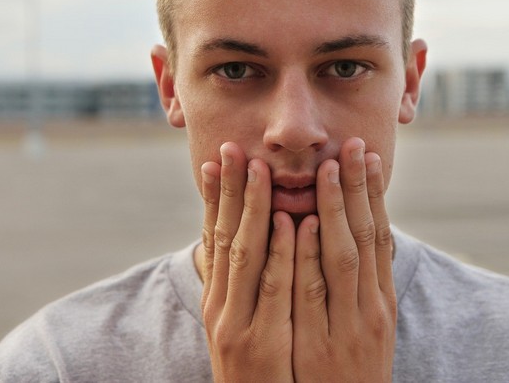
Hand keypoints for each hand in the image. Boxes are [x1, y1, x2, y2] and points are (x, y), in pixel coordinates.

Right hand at [199, 142, 295, 382]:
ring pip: (248, 255)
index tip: (218, 158)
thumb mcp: (237, 325)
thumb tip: (234, 245)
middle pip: (225, 237)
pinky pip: (278, 290)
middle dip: (231, 190)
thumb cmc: (254, 369)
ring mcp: (240, 325)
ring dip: (256, 209)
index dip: (217, 196)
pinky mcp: (264, 344)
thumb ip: (237, 285)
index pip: (213, 236)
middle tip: (234, 148)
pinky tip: (294, 222)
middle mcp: (221, 307)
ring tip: (261, 169)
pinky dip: (284, 253)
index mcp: (217, 300)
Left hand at [292, 138, 396, 382]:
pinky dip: (306, 257)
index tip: (367, 155)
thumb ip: (363, 284)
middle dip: (358, 189)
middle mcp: (371, 309)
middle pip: (365, 238)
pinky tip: (299, 225)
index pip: (380, 236)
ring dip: (334, 211)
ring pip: (342, 258)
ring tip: (328, 169)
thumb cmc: (353, 369)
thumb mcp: (368, 326)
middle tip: (352, 146)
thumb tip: (362, 238)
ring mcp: (348, 328)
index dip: (373, 194)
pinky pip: (310, 294)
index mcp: (381, 301)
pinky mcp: (321, 348)